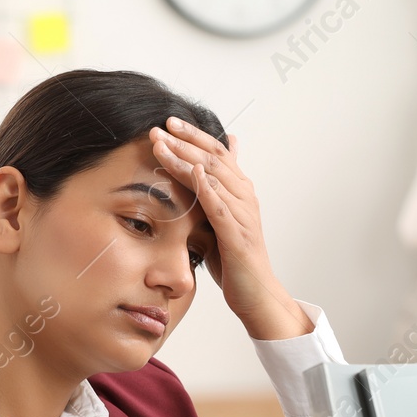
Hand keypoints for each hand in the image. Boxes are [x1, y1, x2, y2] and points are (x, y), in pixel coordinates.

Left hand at [148, 117, 311, 339]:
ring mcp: (243, 216)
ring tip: (164, 145)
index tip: (168, 123)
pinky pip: (222, 208)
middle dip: (186, 141)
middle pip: (215, 159)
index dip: (194, 135)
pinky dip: (208, 189)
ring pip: (214, 179)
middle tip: (161, 127)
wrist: (256, 293)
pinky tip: (195, 174)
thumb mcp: (222, 219)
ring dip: (187, 159)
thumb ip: (215, 193)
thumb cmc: (236, 258)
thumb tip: (204, 171)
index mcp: (240, 191)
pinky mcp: (238, 237)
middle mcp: (245, 198)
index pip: (217, 153)